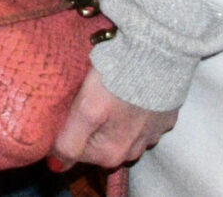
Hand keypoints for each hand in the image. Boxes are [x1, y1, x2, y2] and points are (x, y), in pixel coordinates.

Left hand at [52, 69, 174, 168]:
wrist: (158, 56)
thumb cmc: (117, 82)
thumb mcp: (86, 110)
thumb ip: (70, 142)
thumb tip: (56, 166)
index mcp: (111, 154)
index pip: (77, 151)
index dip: (68, 129)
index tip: (70, 108)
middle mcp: (134, 152)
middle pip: (100, 142)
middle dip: (91, 125)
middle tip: (89, 97)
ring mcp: (153, 136)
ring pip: (122, 132)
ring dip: (114, 118)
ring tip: (110, 92)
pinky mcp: (165, 118)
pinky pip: (143, 120)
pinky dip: (135, 109)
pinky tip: (131, 92)